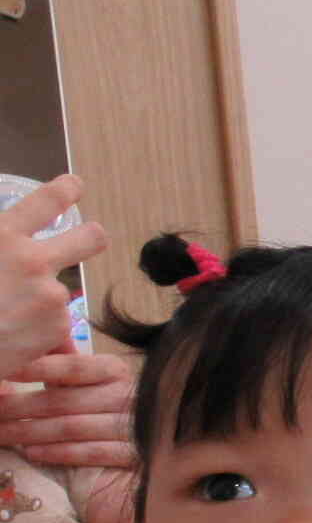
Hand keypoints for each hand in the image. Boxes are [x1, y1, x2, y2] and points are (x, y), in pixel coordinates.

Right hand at [0, 177, 104, 383]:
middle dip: (91, 236)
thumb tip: (9, 232)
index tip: (73, 187)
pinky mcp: (57, 327)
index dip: (66, 190)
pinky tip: (11, 336)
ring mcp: (49, 295)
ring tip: (6, 316)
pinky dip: (37, 331)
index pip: (49, 199)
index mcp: (1, 236)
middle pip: (91, 238)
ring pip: (58, 291)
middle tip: (89, 238)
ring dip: (39, 302)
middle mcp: (32, 261)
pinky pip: (55, 323)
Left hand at [0, 350, 135, 468]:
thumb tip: (28, 346)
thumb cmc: (102, 411)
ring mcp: (132, 426)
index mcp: (114, 371)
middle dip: (19, 407)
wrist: (141, 450)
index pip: (72, 367)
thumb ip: (63, 370)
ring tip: (0, 434)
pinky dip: (57, 453)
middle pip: (64, 400)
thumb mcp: (86, 385)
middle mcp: (127, 395)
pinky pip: (90, 452)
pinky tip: (31, 453)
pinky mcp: (132, 455)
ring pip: (71, 427)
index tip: (5, 369)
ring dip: (29, 433)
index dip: (36, 368)